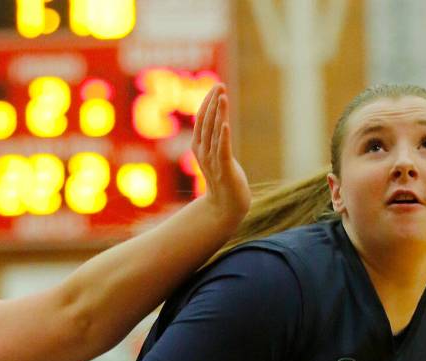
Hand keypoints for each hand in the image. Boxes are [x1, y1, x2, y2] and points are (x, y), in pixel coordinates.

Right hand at [192, 83, 250, 227]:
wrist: (226, 208)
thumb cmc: (223, 181)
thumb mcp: (216, 156)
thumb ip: (215, 139)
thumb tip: (219, 120)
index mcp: (199, 148)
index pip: (201, 120)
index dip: (207, 102)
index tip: (217, 87)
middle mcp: (203, 153)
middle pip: (206, 123)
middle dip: (213, 103)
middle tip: (220, 86)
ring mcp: (213, 162)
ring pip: (214, 133)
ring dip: (218, 113)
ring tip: (223, 97)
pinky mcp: (225, 170)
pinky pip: (223, 151)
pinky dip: (223, 137)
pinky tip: (225, 124)